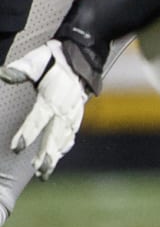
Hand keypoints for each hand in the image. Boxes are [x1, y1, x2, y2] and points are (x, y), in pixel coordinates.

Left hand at [0, 42, 92, 178]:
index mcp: (51, 97)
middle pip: (54, 135)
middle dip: (46, 154)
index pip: (38, 119)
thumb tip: (4, 74)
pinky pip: (72, 132)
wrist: (84, 54)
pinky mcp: (77, 112)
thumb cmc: (55, 58)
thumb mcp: (36, 60)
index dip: (27, 134)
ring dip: (54, 154)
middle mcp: (64, 108)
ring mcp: (73, 112)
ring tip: (45, 171)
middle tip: (39, 170)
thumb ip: (21, 70)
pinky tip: (59, 153)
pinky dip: (65, 144)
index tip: (16, 148)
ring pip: (64, 137)